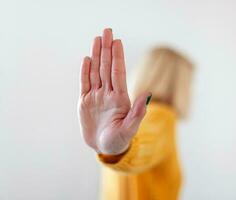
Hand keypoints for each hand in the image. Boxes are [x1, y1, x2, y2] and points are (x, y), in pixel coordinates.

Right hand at [78, 28, 150, 154]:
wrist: (105, 148)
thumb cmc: (119, 141)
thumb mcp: (130, 128)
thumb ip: (138, 112)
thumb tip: (149, 94)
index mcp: (120, 98)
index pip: (118, 73)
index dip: (117, 57)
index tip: (117, 42)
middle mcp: (108, 94)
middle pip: (107, 67)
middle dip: (107, 49)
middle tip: (107, 31)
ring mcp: (97, 97)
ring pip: (96, 72)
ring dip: (96, 55)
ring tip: (97, 39)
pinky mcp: (85, 102)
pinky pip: (85, 83)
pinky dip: (85, 71)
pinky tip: (87, 59)